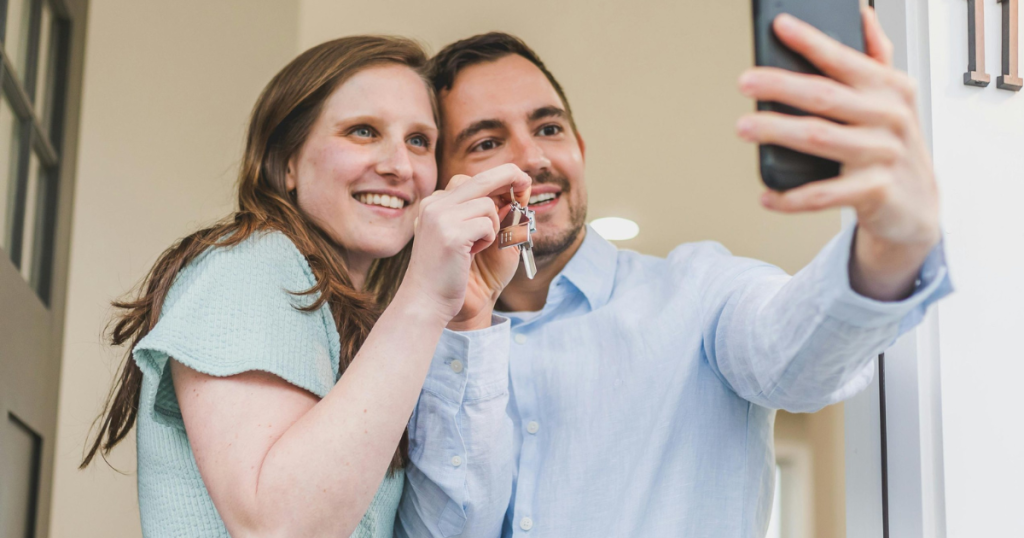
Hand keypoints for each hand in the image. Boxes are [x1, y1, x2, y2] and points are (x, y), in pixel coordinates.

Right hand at [400, 163, 531, 324]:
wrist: (429, 302)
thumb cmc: (450, 274)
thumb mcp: (469, 238)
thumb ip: (485, 215)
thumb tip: (515, 194)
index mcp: (435, 204)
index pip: (471, 180)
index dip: (498, 180)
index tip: (518, 183)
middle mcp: (435, 204)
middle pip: (481, 179)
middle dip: (510, 175)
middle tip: (526, 182)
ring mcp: (440, 217)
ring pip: (487, 204)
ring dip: (493, 227)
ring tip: (477, 247)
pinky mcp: (450, 233)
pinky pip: (487, 224)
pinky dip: (489, 239)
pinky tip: (471, 255)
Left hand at [736, 7, 940, 299]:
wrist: (917, 206)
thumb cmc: (895, 146)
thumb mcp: (894, 99)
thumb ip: (877, 58)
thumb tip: (862, 14)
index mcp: (891, 89)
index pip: (845, 59)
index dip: (812, 41)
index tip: (780, 26)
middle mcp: (889, 118)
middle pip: (825, 96)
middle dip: (781, 86)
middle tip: (745, 81)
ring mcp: (883, 155)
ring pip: (819, 138)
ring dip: (777, 131)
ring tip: (745, 126)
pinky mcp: (875, 191)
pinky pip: (823, 195)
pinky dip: (791, 196)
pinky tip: (767, 194)